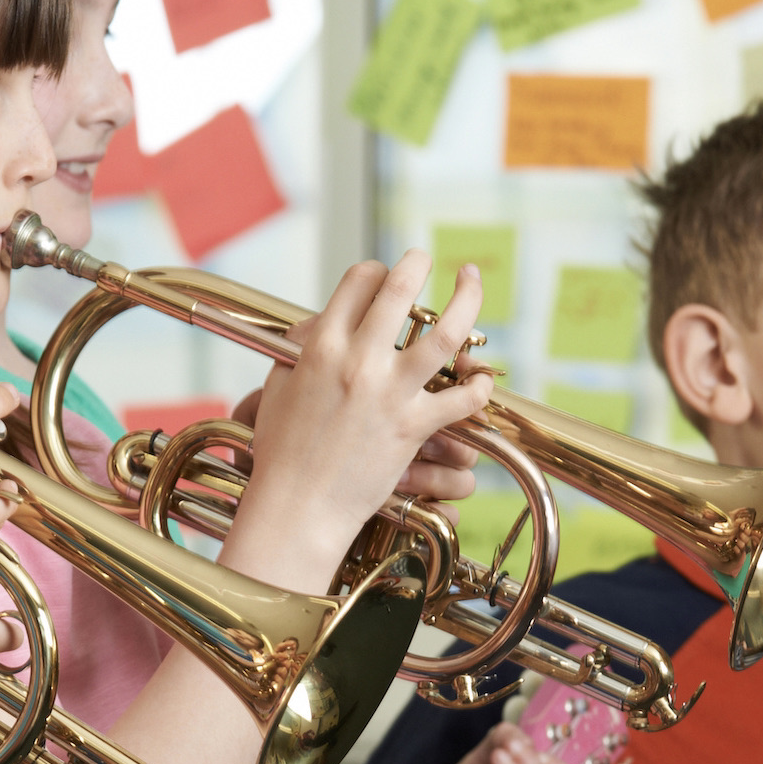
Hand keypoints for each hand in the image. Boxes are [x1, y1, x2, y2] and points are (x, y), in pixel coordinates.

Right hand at [232, 255, 493, 588]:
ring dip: (466, 300)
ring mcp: (390, 393)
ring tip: (471, 280)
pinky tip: (483, 378)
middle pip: (400, 291)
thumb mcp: (279, 387)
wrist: (298, 507)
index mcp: (322, 346)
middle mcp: (358, 361)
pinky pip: (462, 398)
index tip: (383, 278)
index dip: (375, 273)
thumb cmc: (282, 454)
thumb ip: (302, 349)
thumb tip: (320, 322)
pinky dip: (479, 385)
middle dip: (418, 263)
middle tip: (427, 257)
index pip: (357, 283)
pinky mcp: (413, 427)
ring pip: (445, 333)